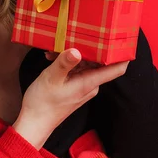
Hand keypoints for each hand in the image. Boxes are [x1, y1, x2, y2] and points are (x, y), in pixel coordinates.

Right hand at [13, 48, 127, 148]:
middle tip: (74, 35)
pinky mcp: (74, 86)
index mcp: (89, 83)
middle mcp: (90, 84)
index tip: (122, 38)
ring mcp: (83, 85)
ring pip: (85, 62)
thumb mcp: (51, 78)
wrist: (34, 122)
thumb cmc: (43, 103)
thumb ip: (64, 63)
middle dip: (88, 47)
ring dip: (73, 53)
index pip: (117, 69)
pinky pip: (76, 68)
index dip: (123, 54)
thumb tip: (76, 51)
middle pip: (100, 61)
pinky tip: (53, 57)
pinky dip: (67, 61)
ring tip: (55, 49)